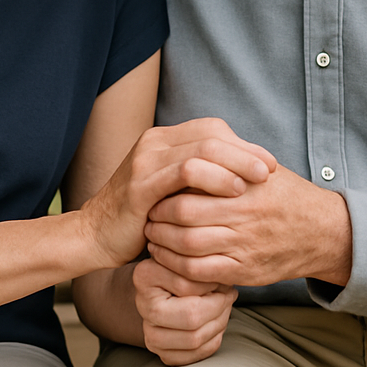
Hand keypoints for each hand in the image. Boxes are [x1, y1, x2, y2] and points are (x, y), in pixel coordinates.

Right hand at [79, 118, 276, 269]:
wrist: (96, 237)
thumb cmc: (141, 219)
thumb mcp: (172, 192)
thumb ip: (197, 177)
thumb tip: (242, 174)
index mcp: (162, 140)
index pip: (211, 129)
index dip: (242, 144)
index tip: (268, 162)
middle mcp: (154, 143)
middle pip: (210, 134)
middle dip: (246, 150)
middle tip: (271, 169)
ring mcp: (146, 160)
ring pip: (202, 148)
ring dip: (236, 162)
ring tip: (259, 180)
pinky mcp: (142, 183)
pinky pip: (185, 171)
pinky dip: (214, 177)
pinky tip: (234, 190)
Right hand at [133, 257, 235, 365]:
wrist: (159, 290)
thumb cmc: (177, 269)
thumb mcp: (185, 256)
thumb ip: (200, 263)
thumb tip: (226, 280)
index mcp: (145, 276)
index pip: (187, 284)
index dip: (213, 283)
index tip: (223, 278)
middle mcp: (143, 306)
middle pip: (191, 317)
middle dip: (219, 306)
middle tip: (230, 294)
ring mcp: (149, 333)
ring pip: (195, 339)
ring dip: (220, 323)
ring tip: (225, 306)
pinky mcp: (162, 353)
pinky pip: (196, 354)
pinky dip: (213, 340)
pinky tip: (217, 322)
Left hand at [145, 163, 351, 287]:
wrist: (323, 232)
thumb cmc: (286, 195)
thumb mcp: (263, 168)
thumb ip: (230, 158)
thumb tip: (192, 143)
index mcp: (246, 185)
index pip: (194, 184)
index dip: (168, 187)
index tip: (157, 186)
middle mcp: (246, 216)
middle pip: (185, 216)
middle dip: (159, 215)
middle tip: (148, 211)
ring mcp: (245, 246)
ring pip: (189, 247)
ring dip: (163, 243)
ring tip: (152, 235)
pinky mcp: (246, 272)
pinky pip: (201, 274)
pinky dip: (176, 267)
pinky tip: (167, 259)